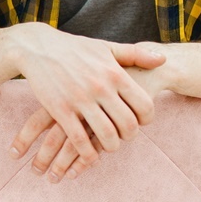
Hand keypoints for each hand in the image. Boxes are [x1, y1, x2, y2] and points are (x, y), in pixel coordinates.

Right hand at [3, 25, 168, 180]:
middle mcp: (100, 87)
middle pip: (128, 124)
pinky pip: (79, 140)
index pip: (144, 105)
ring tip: (109, 145)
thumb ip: (136, 54)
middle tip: (125, 136)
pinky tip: (90, 154)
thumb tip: (162, 60)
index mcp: (115, 73)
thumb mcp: (106, 47)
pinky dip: (88, 153)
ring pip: (106, 135)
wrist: (38, 47)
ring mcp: (79, 100)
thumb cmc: (75, 48)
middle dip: (130, 136)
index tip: (141, 121)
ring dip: (111, 146)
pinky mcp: (60, 110)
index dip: (147, 119)